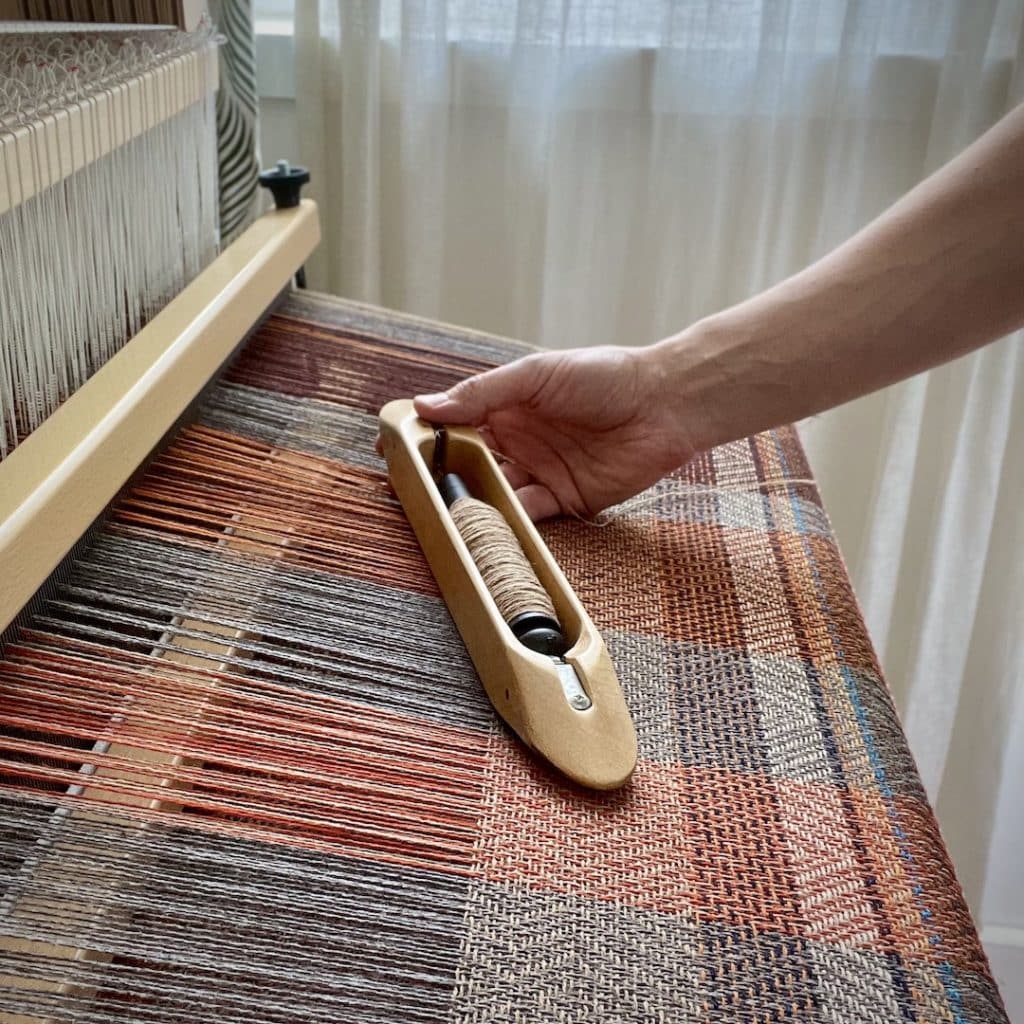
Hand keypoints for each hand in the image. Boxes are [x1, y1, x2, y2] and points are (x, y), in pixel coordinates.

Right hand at [413, 345, 696, 520]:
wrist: (664, 404)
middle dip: (441, 477)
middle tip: (409, 490)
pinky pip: (527, 516)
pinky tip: (484, 524)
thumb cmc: (604, 376)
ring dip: (470, 503)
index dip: (427, 439)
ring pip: (493, 494)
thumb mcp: (537, 374)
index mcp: (508, 407)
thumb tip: (426, 406)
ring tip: (441, 513)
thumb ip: (483, 392)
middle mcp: (518, 442)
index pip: (455, 426)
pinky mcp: (564, 501)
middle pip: (468, 465)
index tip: (394, 450)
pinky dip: (505, 522)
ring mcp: (539, 472)